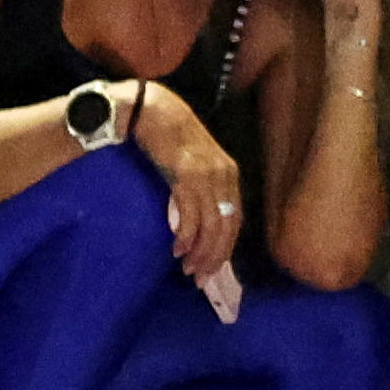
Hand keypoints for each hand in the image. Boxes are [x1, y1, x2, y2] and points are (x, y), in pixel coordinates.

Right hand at [122, 82, 247, 309]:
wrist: (153, 110)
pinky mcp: (184, 174)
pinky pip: (190, 214)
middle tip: (200, 278)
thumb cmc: (170, 139)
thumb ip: (203, 189)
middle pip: (227, 227)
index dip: (226, 248)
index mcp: (230, 174)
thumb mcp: (195, 164)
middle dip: (215, 256)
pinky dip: (186, 235)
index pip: (236, 220)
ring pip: (210, 225)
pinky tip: (178, 248)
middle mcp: (223, 176)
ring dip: (200, 251)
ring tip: (188, 269)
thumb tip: (200, 224)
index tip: (213, 269)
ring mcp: (205, 175)